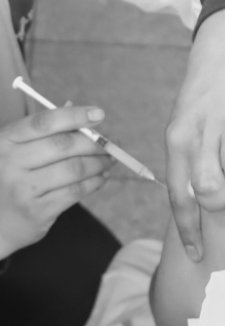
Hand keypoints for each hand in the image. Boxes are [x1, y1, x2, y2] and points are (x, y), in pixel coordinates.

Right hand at [0, 106, 112, 258]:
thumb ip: (48, 132)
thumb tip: (87, 116)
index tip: (99, 114)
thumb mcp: (18, 150)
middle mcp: (9, 163)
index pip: (43, 123)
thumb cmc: (13, 177)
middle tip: (112, 144)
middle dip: (95, 143)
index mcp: (4, 141)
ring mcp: (21, 189)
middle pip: (64, 145)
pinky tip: (101, 177)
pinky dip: (95, 182)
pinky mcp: (36, 211)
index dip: (74, 116)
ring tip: (109, 161)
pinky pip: (76, 191)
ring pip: (74, 169)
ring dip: (100, 163)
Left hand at [167, 8, 224, 260]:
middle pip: (210, 191)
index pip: (180, 194)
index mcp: (178, 139)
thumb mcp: (187, 125)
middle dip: (221, 200)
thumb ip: (193, 160)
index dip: (190, 229)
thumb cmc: (208, 96)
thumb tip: (209, 203)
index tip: (198, 255)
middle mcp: (202, 136)